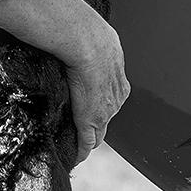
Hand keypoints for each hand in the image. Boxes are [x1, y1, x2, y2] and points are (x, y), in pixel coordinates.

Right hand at [65, 24, 129, 164]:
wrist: (85, 40)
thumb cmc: (84, 33)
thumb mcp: (93, 38)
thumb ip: (87, 45)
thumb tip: (72, 37)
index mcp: (118, 77)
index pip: (110, 99)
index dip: (99, 106)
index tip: (87, 108)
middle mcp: (117, 97)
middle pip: (106, 118)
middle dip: (95, 124)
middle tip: (79, 128)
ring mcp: (106, 111)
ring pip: (98, 131)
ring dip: (87, 137)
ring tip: (74, 143)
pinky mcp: (91, 121)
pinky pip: (86, 142)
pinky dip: (80, 151)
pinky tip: (74, 157)